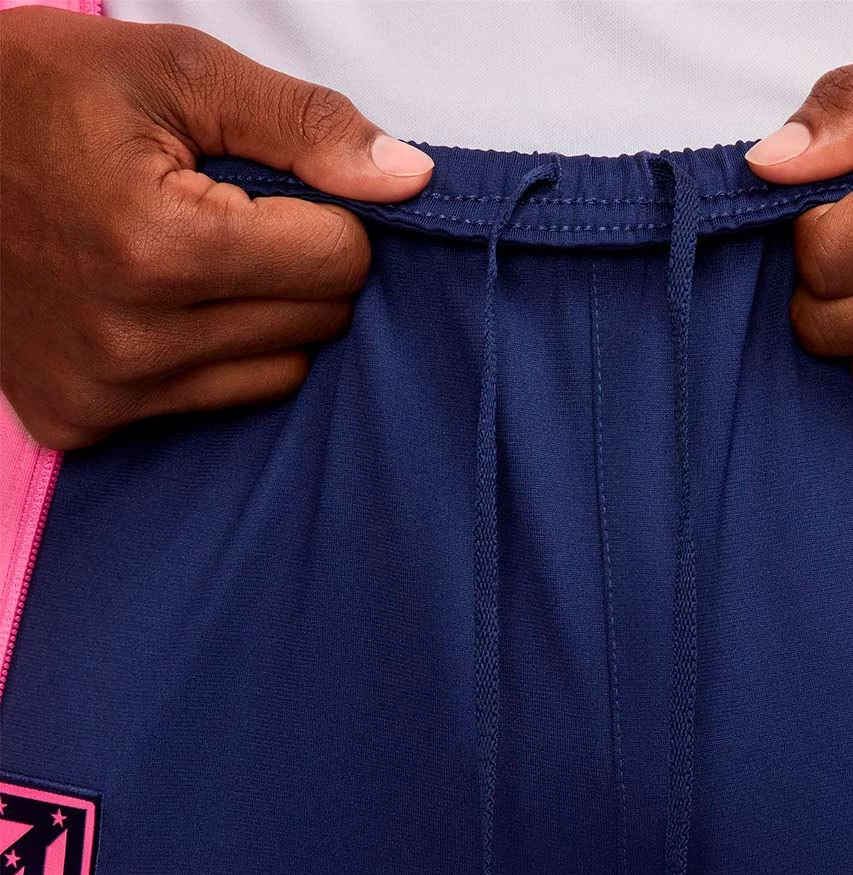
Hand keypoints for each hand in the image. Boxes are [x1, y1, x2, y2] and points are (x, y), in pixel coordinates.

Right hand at [0, 6, 433, 448]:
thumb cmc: (40, 96)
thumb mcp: (177, 74)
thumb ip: (305, 125)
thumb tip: (408, 180)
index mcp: (156, 245)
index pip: (340, 261)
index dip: (328, 215)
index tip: (275, 188)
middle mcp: (131, 340)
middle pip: (317, 322)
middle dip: (298, 264)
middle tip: (229, 216)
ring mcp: (104, 391)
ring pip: (279, 372)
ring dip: (264, 317)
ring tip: (193, 260)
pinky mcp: (82, 420)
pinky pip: (215, 404)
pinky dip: (213, 358)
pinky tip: (159, 306)